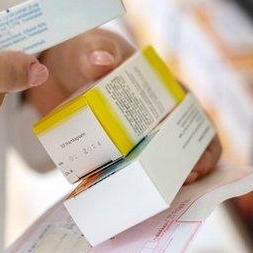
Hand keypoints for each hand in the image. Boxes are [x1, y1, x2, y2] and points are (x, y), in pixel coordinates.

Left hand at [25, 28, 221, 182]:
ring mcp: (134, 136)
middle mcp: (154, 115)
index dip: (204, 141)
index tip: (198, 162)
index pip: (193, 116)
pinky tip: (124, 203)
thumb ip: (94, 52)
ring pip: (157, 165)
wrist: (49, 70)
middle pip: (181, 147)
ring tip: (157, 200)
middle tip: (180, 185)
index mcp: (161, 88)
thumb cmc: (81, 53)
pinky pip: (124, 174)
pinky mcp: (112, 152)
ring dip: (161, 183)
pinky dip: (127, 189)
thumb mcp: (87, 49)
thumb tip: (102, 62)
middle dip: (187, 168)